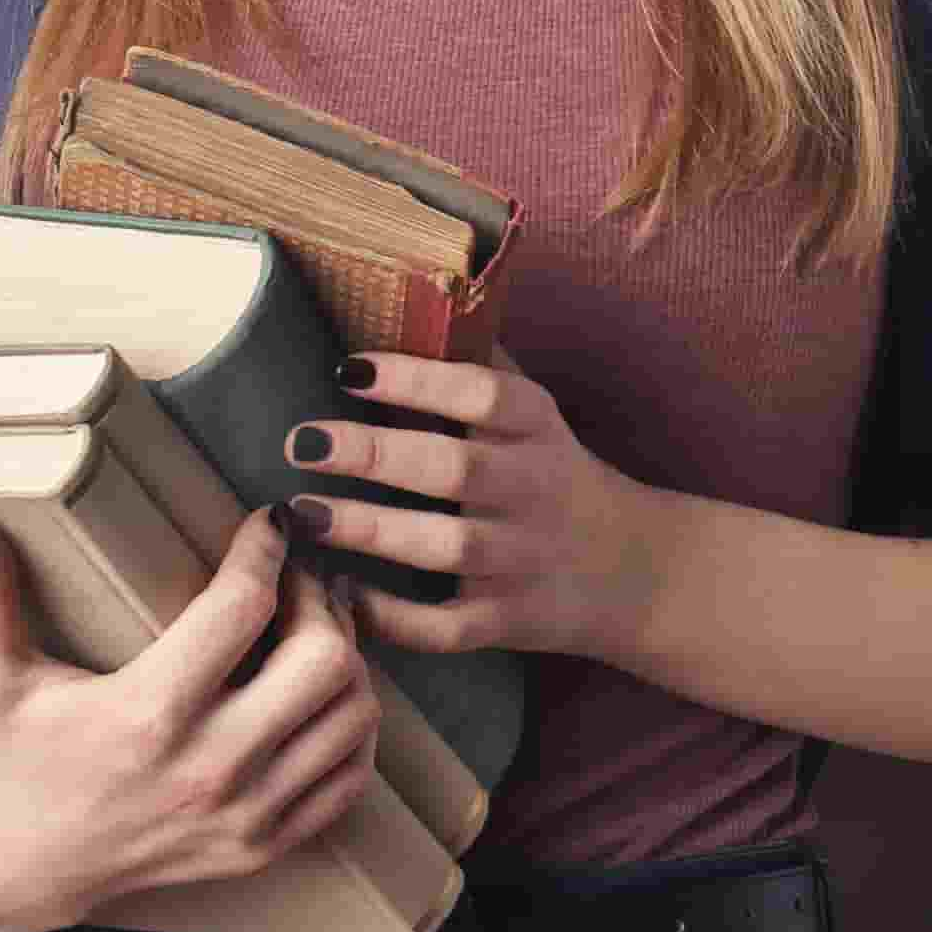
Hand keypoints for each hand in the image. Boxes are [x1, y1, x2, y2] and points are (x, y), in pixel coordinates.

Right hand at [0, 501, 389, 931]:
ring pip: (351, 718)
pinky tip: (323, 693)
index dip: (267, 549)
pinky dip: (352, 728)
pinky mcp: (260, 847)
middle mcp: (207, 770)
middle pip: (324, 661)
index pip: (243, 608)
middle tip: (299, 575)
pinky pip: (349, 778)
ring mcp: (242, 817)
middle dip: (321, 600)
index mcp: (145, 716)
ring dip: (350, 660)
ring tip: (317, 625)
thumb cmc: (1, 759)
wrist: (9, 871)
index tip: (270, 521)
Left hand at [287, 344, 677, 666]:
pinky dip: (394, 617)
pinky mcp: (509, 620)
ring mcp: (522, 559)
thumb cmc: (554, 475)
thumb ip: (480, 369)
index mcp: (537, 428)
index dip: (415, 379)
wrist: (630, 569)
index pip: (481, 393)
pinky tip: (342, 593)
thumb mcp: (536, 416)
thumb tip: (412, 305)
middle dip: (374, 453)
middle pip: (454, 468)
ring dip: (369, 529)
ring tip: (301, 513)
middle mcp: (533, 489)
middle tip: (301, 440)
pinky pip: (446, 626)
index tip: (346, 370)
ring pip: (443, 546)